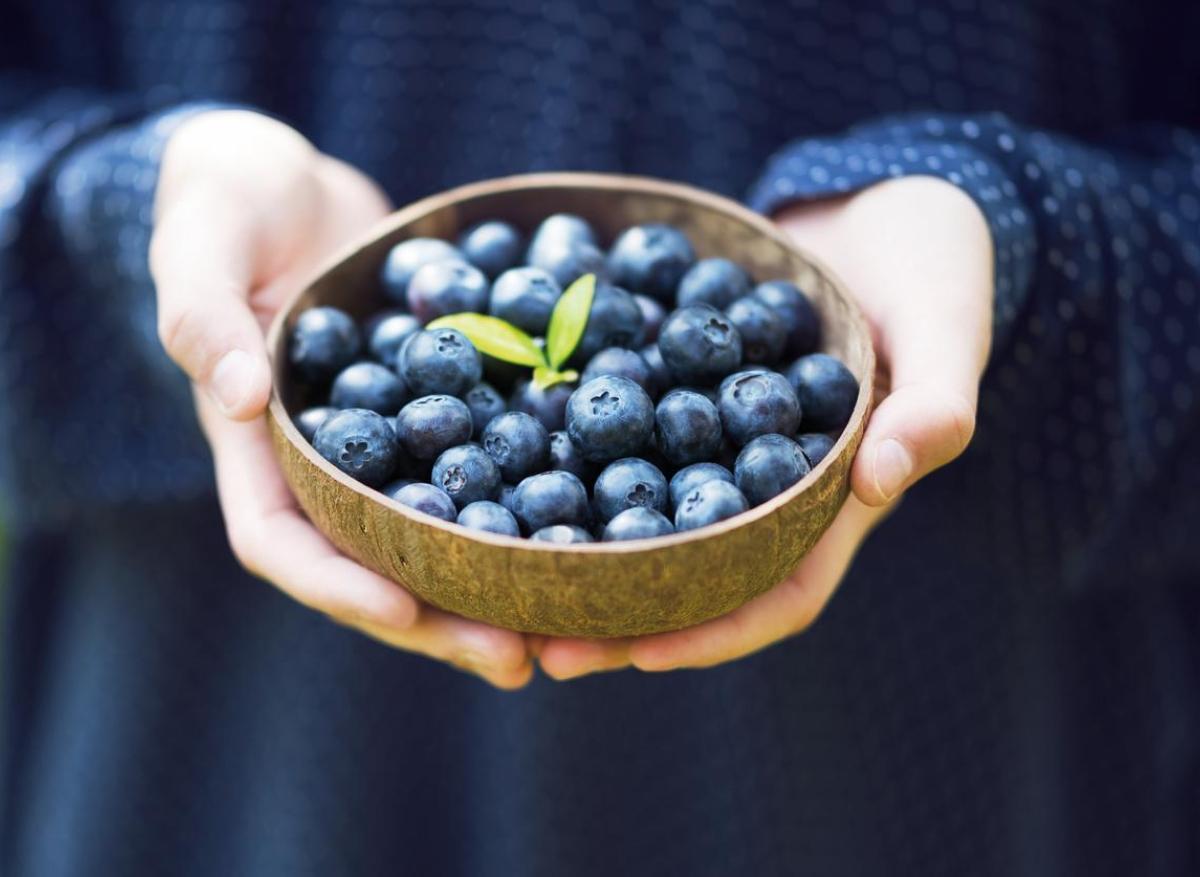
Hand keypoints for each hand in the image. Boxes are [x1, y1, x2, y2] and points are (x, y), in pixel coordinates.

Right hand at [150, 110, 532, 688]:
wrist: (290, 179)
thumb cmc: (223, 198)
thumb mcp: (198, 239)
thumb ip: (201, 314)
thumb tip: (243, 397)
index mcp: (255, 446)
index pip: (279, 541)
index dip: (336, 584)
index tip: (404, 609)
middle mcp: (323, 465)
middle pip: (374, 565)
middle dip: (440, 619)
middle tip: (519, 659)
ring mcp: (385, 445)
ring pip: (439, 535)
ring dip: (496, 586)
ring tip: (571, 625)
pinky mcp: (438, 411)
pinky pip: (484, 468)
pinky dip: (528, 503)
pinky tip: (592, 526)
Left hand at [538, 175, 992, 677]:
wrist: (875, 204)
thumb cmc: (934, 264)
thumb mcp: (946, 323)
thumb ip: (933, 403)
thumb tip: (881, 482)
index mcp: (836, 497)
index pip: (781, 593)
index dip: (717, 631)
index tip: (641, 656)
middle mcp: (766, 487)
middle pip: (693, 574)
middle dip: (621, 615)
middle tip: (539, 644)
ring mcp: (717, 444)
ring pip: (643, 516)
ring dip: (581, 551)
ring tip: (503, 572)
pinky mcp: (678, 394)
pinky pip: (621, 434)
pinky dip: (571, 454)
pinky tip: (503, 455)